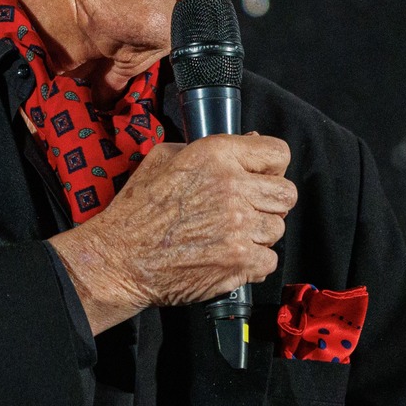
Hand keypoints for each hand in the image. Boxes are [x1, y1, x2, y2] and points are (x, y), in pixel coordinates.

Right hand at [48, 134, 295, 333]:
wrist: (120, 258)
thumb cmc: (137, 211)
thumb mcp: (164, 157)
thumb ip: (209, 149)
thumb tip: (247, 143)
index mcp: (216, 155)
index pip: (277, 153)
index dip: (272, 166)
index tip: (263, 177)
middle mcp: (232, 188)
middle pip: (286, 194)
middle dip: (270, 203)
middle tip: (248, 210)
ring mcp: (238, 227)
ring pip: (277, 229)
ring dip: (258, 234)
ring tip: (228, 236)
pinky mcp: (239, 261)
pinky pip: (269, 260)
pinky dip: (253, 262)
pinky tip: (228, 256)